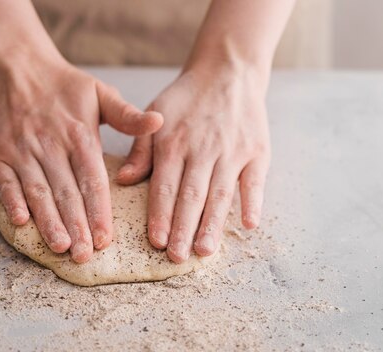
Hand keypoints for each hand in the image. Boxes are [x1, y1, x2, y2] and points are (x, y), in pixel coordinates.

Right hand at [0, 57, 162, 262]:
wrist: (17, 67)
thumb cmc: (65, 86)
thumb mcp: (101, 94)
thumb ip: (128, 116)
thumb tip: (159, 123)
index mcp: (80, 135)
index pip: (93, 180)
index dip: (99, 211)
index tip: (107, 238)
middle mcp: (51, 145)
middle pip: (67, 192)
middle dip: (77, 226)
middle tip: (87, 255)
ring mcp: (21, 151)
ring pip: (38, 191)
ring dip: (49, 221)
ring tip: (61, 247)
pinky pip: (5, 182)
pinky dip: (12, 201)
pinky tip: (21, 222)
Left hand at [116, 64, 270, 262]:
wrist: (227, 71)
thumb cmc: (187, 98)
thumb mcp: (155, 114)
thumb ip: (141, 148)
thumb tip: (126, 180)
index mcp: (174, 142)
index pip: (165, 185)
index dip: (161, 214)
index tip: (157, 241)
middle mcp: (202, 149)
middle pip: (192, 195)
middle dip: (183, 228)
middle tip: (177, 257)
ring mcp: (232, 151)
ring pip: (220, 193)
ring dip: (213, 223)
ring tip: (205, 250)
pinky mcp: (257, 151)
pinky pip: (255, 181)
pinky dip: (253, 202)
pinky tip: (249, 224)